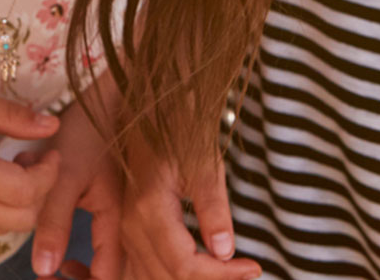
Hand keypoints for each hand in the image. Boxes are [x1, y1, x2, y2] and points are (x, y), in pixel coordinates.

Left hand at [29, 96, 122, 279]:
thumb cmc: (89, 129)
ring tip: (49, 258)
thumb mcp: (66, 174)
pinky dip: (69, 236)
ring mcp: (122, 214)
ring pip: (101, 257)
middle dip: (77, 275)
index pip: (109, 275)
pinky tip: (49, 228)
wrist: (111, 94)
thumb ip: (54, 220)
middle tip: (47, 276)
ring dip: (73, 259)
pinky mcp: (110, 204)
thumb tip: (43, 269)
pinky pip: (95, 238)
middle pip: (108, 271)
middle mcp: (128, 222)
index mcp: (122, 219)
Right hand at [120, 134, 257, 279]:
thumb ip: (214, 210)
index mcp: (149, 210)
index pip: (185, 266)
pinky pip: (147, 270)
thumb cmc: (181, 133)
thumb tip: (224, 251)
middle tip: (247, 270)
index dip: (223, 275)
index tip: (253, 267)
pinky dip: (175, 277)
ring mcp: (127, 231)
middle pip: (171, 278)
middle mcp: (132, 226)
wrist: (155, 115)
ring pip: (156, 279)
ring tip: (230, 272)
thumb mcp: (205, 166)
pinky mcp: (130, 232)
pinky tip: (203, 270)